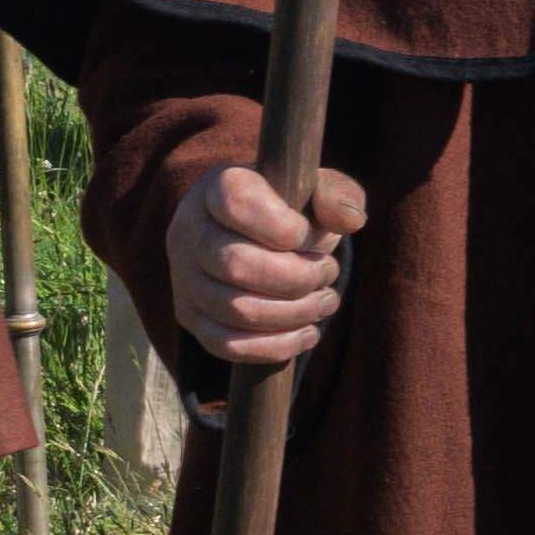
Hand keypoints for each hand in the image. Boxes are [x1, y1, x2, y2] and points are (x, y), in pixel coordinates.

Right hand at [171, 157, 358, 361]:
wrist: (252, 234)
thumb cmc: (290, 208)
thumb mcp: (316, 189)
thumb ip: (336, 195)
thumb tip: (350, 220)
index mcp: (217, 188)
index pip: (239, 203)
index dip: (287, 227)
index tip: (311, 236)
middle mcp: (189, 231)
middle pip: (238, 265)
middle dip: (299, 277)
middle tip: (328, 272)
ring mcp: (183, 278)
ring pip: (237, 310)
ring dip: (296, 313)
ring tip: (324, 301)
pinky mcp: (190, 316)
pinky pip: (227, 345)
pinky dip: (276, 346)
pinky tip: (307, 332)